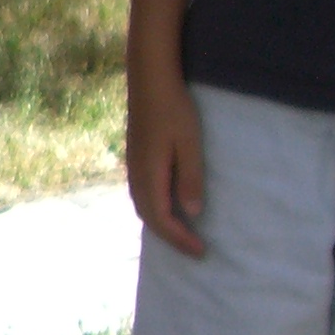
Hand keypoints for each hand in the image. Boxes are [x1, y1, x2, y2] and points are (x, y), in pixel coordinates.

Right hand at [126, 69, 206, 256]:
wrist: (149, 83)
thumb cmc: (174, 110)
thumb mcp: (190, 144)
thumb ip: (190, 178)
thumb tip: (193, 212)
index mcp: (150, 175)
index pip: (162, 219)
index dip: (181, 239)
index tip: (201, 251)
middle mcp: (137, 176)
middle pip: (149, 218)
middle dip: (171, 237)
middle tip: (195, 249)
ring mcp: (133, 167)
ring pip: (142, 208)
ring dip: (161, 225)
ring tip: (182, 233)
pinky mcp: (135, 159)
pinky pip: (141, 196)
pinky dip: (154, 211)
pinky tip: (167, 207)